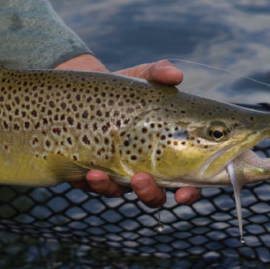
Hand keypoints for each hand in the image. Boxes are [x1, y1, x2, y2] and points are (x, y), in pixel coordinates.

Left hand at [54, 53, 201, 207]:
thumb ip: (159, 73)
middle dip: (149, 194)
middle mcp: (142, 168)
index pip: (186, 181)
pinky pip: (91, 186)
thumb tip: (175, 75)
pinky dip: (91, 182)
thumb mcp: (141, 77)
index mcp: (165, 153)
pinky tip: (88, 173)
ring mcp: (114, 173)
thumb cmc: (123, 88)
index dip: (189, 192)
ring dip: (111, 188)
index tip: (185, 193)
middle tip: (143, 181)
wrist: (80, 88)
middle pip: (153, 195)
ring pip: (118, 193)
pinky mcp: (88, 172)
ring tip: (101, 175)